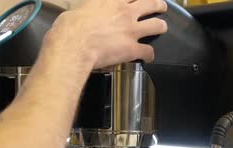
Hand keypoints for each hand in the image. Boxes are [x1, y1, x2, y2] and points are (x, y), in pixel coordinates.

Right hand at [43, 0, 167, 68]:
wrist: (74, 44)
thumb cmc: (70, 27)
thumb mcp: (79, 8)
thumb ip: (89, 8)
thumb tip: (86, 13)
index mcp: (112, 1)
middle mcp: (126, 12)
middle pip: (151, 3)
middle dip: (158, 4)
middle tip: (161, 6)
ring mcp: (131, 30)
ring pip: (156, 25)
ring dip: (161, 26)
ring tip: (162, 27)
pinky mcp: (132, 49)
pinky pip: (148, 51)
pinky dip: (149, 55)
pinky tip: (148, 57)